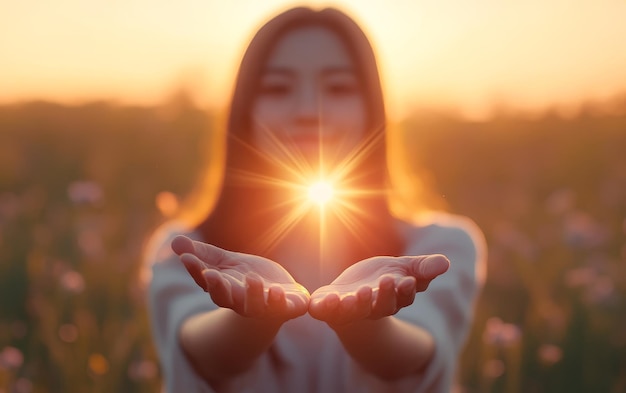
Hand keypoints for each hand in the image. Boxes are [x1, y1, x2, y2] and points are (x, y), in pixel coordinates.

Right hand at [171, 235, 309, 320]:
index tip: (187, 258)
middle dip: (218, 287)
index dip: (196, 271)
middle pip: (226, 298)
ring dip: (253, 294)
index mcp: (225, 290)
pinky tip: (278, 290)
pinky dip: (281, 302)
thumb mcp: (226, 263)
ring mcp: (266, 307)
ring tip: (252, 279)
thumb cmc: (249, 278)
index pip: (207, 282)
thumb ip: (203, 255)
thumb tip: (174, 240)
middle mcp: (242, 303)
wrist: (283, 295)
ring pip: (256, 306)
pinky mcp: (288, 308)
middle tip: (211, 275)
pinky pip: (285, 308)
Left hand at [309, 254, 448, 325]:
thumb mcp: (403, 269)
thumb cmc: (379, 279)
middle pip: (382, 306)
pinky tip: (330, 298)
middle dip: (385, 294)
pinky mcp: (326, 309)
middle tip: (388, 280)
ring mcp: (348, 310)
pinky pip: (326, 311)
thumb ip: (423, 268)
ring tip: (361, 292)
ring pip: (354, 311)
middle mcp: (372, 308)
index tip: (409, 280)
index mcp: (393, 299)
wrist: (348, 293)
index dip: (406, 290)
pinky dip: (326, 307)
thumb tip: (446, 263)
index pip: (403, 297)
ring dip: (357, 303)